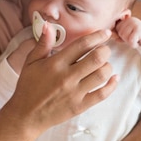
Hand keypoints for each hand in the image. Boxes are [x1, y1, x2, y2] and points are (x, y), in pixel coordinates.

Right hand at [7, 23, 118, 137]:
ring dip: (108, 66)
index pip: (82, 45)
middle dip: (105, 50)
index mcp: (55, 63)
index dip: (97, 36)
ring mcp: (75, 93)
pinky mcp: (80, 106)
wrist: (26, 115)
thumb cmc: (28, 87)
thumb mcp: (31, 62)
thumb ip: (42, 44)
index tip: (105, 33)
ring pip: (102, 74)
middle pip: (97, 57)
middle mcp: (67, 77)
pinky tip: (114, 78)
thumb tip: (48, 25)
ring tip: (105, 64)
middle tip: (105, 49)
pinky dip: (112, 85)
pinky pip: (102, 94)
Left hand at [115, 16, 140, 48]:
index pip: (115, 29)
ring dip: (129, 41)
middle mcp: (129, 20)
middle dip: (125, 38)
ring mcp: (134, 24)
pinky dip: (133, 44)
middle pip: (119, 33)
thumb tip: (111, 35)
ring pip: (124, 36)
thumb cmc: (138, 36)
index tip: (128, 36)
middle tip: (133, 38)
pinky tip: (138, 42)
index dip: (121, 35)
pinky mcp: (138, 29)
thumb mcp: (127, 34)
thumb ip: (118, 34)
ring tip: (135, 39)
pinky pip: (130, 40)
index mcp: (125, 20)